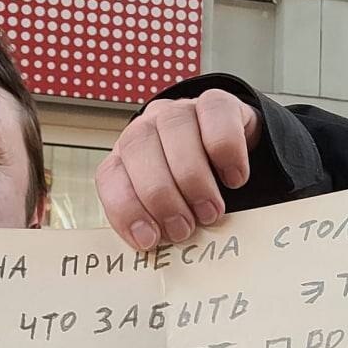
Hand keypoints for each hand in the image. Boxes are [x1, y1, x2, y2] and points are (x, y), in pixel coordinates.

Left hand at [97, 89, 259, 250]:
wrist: (236, 154)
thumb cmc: (198, 191)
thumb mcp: (174, 210)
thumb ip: (159, 222)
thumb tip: (155, 245)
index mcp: (127, 157)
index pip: (111, 176)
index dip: (126, 209)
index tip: (149, 239)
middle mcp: (147, 128)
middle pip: (138, 147)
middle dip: (161, 195)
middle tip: (184, 228)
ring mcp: (180, 110)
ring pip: (174, 128)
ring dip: (193, 177)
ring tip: (210, 212)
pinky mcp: (217, 102)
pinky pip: (216, 115)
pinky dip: (226, 151)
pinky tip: (234, 179)